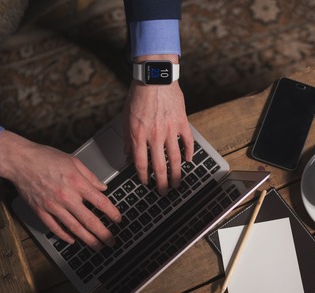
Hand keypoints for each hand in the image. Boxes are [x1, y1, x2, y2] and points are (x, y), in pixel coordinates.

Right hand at [0, 131, 120, 249]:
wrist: (20, 161)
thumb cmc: (45, 158)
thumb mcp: (73, 161)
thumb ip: (90, 176)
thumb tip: (102, 188)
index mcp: (77, 183)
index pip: (100, 202)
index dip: (112, 213)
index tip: (118, 220)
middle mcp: (66, 197)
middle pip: (89, 220)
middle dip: (103, 233)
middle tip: (111, 241)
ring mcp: (53, 206)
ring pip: (74, 227)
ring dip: (87, 239)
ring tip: (96, 246)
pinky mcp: (40, 211)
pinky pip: (54, 227)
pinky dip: (64, 235)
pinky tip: (73, 240)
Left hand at [123, 56, 193, 194]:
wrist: (155, 77)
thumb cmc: (139, 95)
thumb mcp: (126, 117)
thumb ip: (128, 139)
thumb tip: (128, 156)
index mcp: (138, 135)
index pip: (141, 164)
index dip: (143, 177)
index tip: (145, 183)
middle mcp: (154, 136)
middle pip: (159, 167)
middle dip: (161, 183)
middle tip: (163, 192)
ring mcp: (170, 130)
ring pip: (175, 159)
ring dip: (176, 175)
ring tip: (177, 183)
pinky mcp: (182, 123)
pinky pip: (187, 143)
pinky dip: (188, 153)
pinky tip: (188, 161)